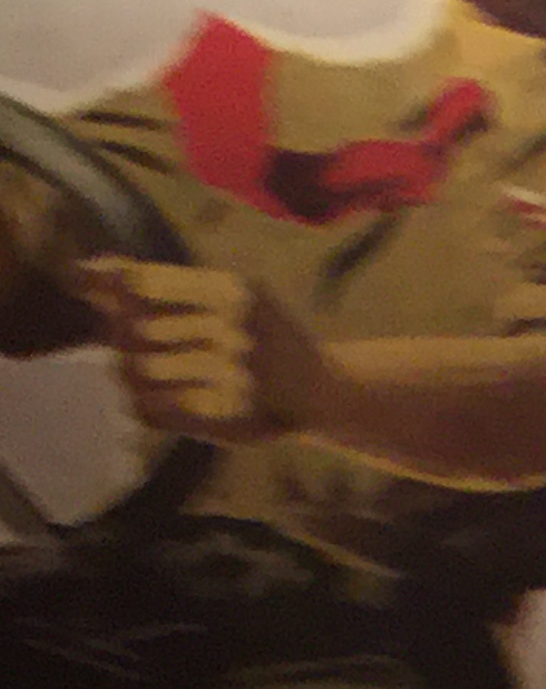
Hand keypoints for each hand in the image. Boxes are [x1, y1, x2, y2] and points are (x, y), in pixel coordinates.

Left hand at [68, 258, 336, 442]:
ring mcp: (234, 377)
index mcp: (235, 291)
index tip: (104, 296)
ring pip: (138, 371)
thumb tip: (81, 270)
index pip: (143, 284)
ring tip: (142, 370)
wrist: (322, 390)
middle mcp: (236, 331)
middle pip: (134, 330)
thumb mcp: (227, 294)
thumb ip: (161, 282)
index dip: (111, 290)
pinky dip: (143, 403)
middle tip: (127, 341)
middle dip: (119, 336)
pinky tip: (159, 397)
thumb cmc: (261, 333)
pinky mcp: (228, 418)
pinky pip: (152, 409)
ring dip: (128, 372)